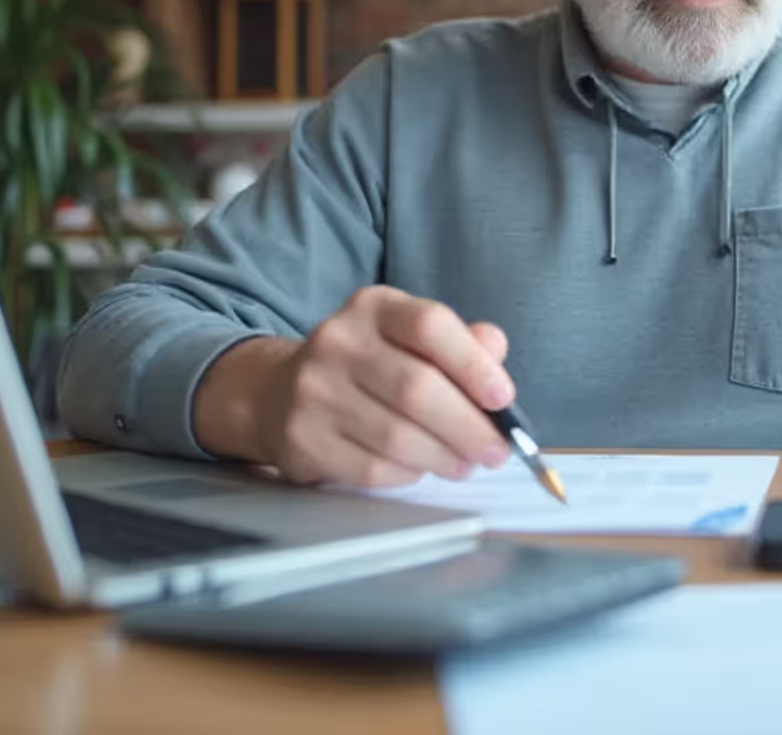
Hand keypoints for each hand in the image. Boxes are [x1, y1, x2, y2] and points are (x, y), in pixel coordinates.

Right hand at [193, 286, 514, 487]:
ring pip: (397, 436)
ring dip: (443, 457)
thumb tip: (496, 350)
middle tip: (495, 451)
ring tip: (465, 463)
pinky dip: (409, 474)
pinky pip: (372, 468)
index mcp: (373, 307)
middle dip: (468, 427)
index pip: (430, 325)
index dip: (474, 364)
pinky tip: (422, 469)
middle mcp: (337, 341)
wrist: (278, 392)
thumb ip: (460, 342)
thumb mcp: (409, 338)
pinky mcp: (302, 438)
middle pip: (417, 388)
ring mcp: (313, 391)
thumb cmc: (367, 367)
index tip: (503, 398)